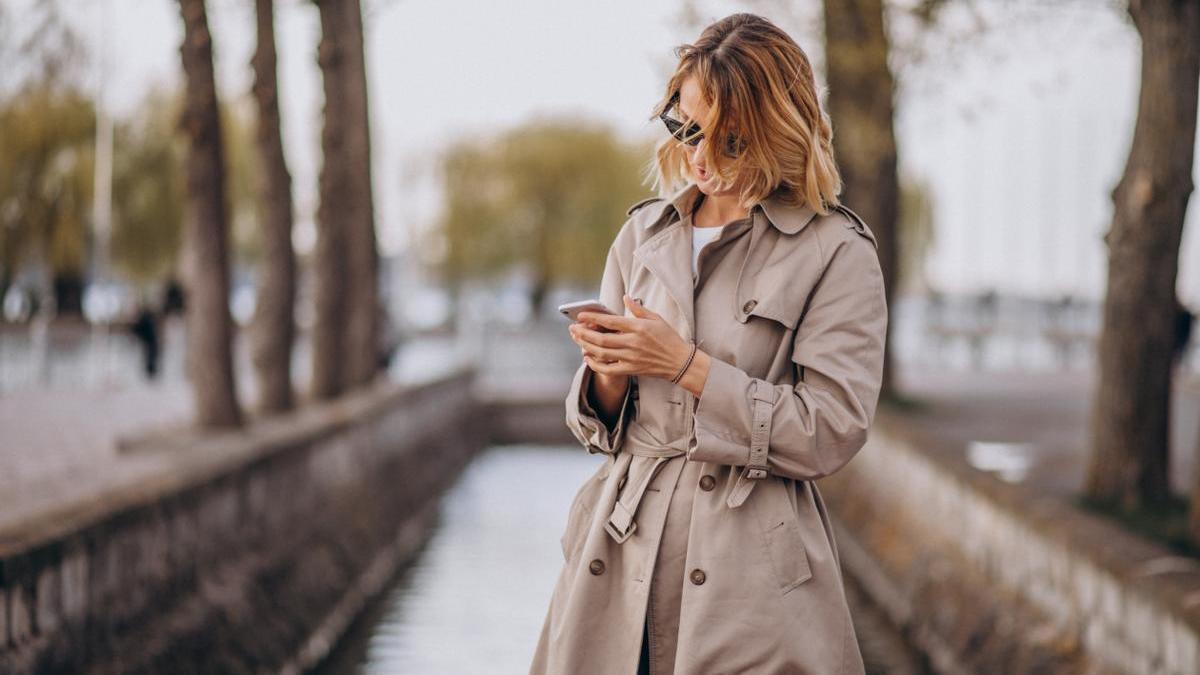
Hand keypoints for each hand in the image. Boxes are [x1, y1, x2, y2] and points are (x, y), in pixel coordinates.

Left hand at [568, 294, 695, 380]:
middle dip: (583, 333)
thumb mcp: (656, 319)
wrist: (680, 362)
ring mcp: (631, 357)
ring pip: (602, 352)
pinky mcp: (631, 369)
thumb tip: (625, 297)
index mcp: (638, 327)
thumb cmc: (669, 338)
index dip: (592, 318)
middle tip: (573, 328)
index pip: (610, 321)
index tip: (580, 315)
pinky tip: (587, 358)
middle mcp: (633, 342)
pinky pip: (608, 369)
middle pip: (601, 338)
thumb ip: (638, 309)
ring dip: (586, 346)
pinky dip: (595, 364)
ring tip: (577, 340)